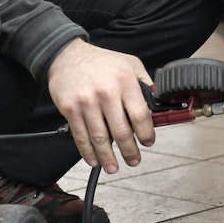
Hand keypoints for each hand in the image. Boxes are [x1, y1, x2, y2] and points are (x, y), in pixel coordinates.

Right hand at [46, 39, 154, 173]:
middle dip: (129, 151)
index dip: (146, 134)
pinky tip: (94, 160)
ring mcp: (87, 102)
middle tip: (134, 161)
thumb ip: (145, 83)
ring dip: (108, 157)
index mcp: (125, 82)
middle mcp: (106, 93)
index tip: (148, 142)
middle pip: (121, 131)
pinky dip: (87, 152)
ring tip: (114, 167)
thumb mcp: (130, 64)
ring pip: (100, 138)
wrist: (66, 55)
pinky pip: (81, 136)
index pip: (140, 116)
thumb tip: (157, 104)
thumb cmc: (101, 61)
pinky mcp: (70, 109)